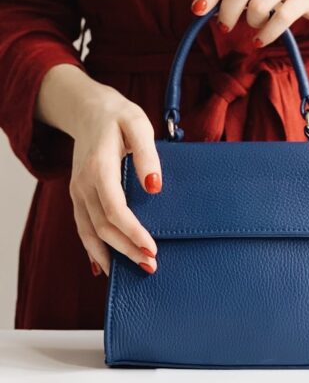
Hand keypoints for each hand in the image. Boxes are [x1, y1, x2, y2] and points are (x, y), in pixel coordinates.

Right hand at [36, 65, 161, 276]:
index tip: (152, 249)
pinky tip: (106, 265)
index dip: (132, 232)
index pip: (114, 209)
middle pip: (102, 226)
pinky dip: (93, 248)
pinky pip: (83, 227)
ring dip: (111, 254)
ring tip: (133, 271)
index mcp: (99, 168)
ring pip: (90, 232)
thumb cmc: (118, 116)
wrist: (89, 110)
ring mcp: (78, 192)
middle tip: (151, 266)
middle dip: (127, 249)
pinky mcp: (80, 195)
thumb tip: (155, 187)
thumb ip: (147, 155)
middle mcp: (83, 184)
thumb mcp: (139, 124)